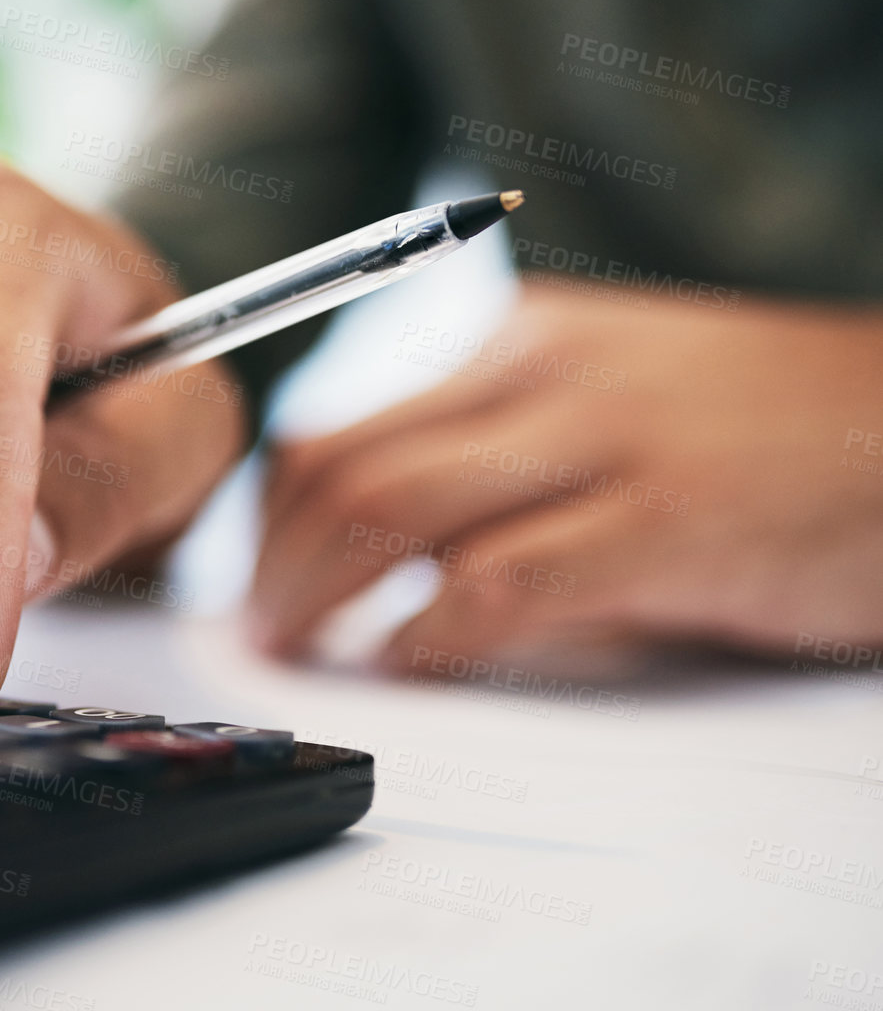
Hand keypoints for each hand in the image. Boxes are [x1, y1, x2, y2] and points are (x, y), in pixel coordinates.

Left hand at [247, 282, 882, 671]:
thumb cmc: (760, 436)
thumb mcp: (610, 404)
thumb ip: (498, 452)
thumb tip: (372, 550)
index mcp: (517, 342)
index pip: (338, 423)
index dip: (268, 517)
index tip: (251, 578)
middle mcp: (541, 373)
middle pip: (340, 467)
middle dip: (270, 565)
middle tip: (257, 634)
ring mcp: (601, 441)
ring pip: (388, 514)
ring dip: (317, 600)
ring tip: (301, 655)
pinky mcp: (664, 521)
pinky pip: (496, 582)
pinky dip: (429, 636)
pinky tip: (413, 668)